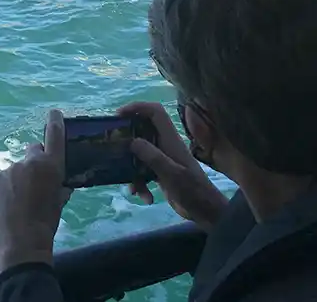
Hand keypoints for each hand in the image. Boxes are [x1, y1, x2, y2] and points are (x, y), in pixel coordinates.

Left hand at [0, 109, 71, 272]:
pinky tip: (11, 202)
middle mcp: (31, 161)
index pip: (55, 134)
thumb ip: (60, 185)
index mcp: (52, 164)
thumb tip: (62, 183)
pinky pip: (7, 177)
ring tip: (22, 197)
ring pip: (19, 166)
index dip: (55, 120)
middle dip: (36, 158)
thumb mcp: (60, 200)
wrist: (21, 241)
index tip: (54, 113)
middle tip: (36, 177)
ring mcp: (12, 169)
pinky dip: (10, 184)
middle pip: (34, 149)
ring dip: (22, 175)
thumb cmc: (47, 221)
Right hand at [118, 101, 227, 232]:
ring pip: (139, 155)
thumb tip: (132, 141)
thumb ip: (153, 157)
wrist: (204, 210)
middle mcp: (165, 145)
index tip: (119, 115)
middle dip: (127, 141)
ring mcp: (163, 158)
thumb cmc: (192, 190)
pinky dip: (140, 185)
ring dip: (133, 171)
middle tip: (112, 149)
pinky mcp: (160, 173)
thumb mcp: (172, 174)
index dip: (138, 107)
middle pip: (143, 131)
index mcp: (170, 139)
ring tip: (133, 188)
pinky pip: (142, 172)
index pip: (155, 112)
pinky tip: (145, 197)